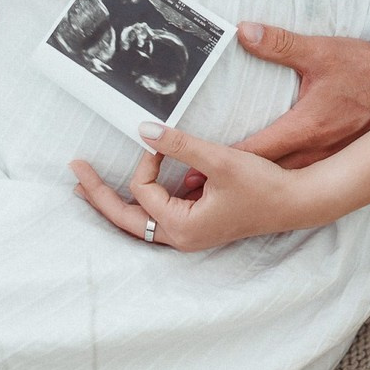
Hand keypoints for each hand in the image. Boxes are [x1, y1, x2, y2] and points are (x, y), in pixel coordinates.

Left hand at [71, 124, 332, 250]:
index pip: (144, 192)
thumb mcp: (218, 160)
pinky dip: (142, 200)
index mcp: (181, 228)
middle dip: (98, 196)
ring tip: (89, 185)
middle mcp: (180, 237)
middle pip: (126, 219)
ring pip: (139, 220)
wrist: (295, 202)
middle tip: (74, 173)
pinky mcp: (197, 225)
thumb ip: (179, 145)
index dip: (148, 162)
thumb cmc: (261, 185)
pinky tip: (135, 187)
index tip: (162, 141)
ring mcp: (188, 234)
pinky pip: (158, 215)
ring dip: (116, 201)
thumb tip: (143, 131)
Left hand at [178, 24, 369, 190]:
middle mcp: (313, 151)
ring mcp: (326, 159)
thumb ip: (279, 43)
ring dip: (249, 182)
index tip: (192, 170)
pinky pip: (298, 175)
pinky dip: (274, 179)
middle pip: (261, 174)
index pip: (254, 151)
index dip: (220, 162)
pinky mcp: (334, 158)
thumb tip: (243, 31)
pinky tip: (260, 178)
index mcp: (305, 128)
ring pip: (279, 179)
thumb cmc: (366, 70)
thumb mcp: (321, 51)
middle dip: (228, 180)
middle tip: (190, 186)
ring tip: (216, 187)